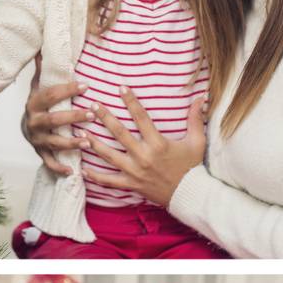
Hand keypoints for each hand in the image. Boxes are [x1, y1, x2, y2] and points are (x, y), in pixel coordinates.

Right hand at [21, 62, 89, 176]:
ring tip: (88, 142)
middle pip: (53, 119)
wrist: (25, 128)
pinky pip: (50, 163)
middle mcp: (33, 122)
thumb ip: (43, 69)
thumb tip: (43, 47)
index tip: (86, 86)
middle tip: (92, 115)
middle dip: (73, 117)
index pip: (50, 94)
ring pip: (54, 142)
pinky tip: (72, 171)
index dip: (67, 90)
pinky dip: (59, 168)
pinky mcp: (41, 154)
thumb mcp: (39, 86)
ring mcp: (37, 139)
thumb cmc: (39, 105)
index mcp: (34, 103)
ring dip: (71, 142)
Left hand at [83, 88, 205, 206]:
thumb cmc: (192, 167)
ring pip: (110, 156)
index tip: (121, 87)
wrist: (190, 195)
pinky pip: (110, 181)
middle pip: (119, 133)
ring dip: (94, 143)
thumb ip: (195, 118)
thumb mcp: (197, 141)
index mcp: (158, 144)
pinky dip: (96, 177)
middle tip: (93, 106)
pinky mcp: (132, 184)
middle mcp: (144, 156)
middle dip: (105, 118)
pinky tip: (84, 169)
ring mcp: (136, 172)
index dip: (131, 101)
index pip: (141, 117)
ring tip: (81, 131)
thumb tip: (201, 97)